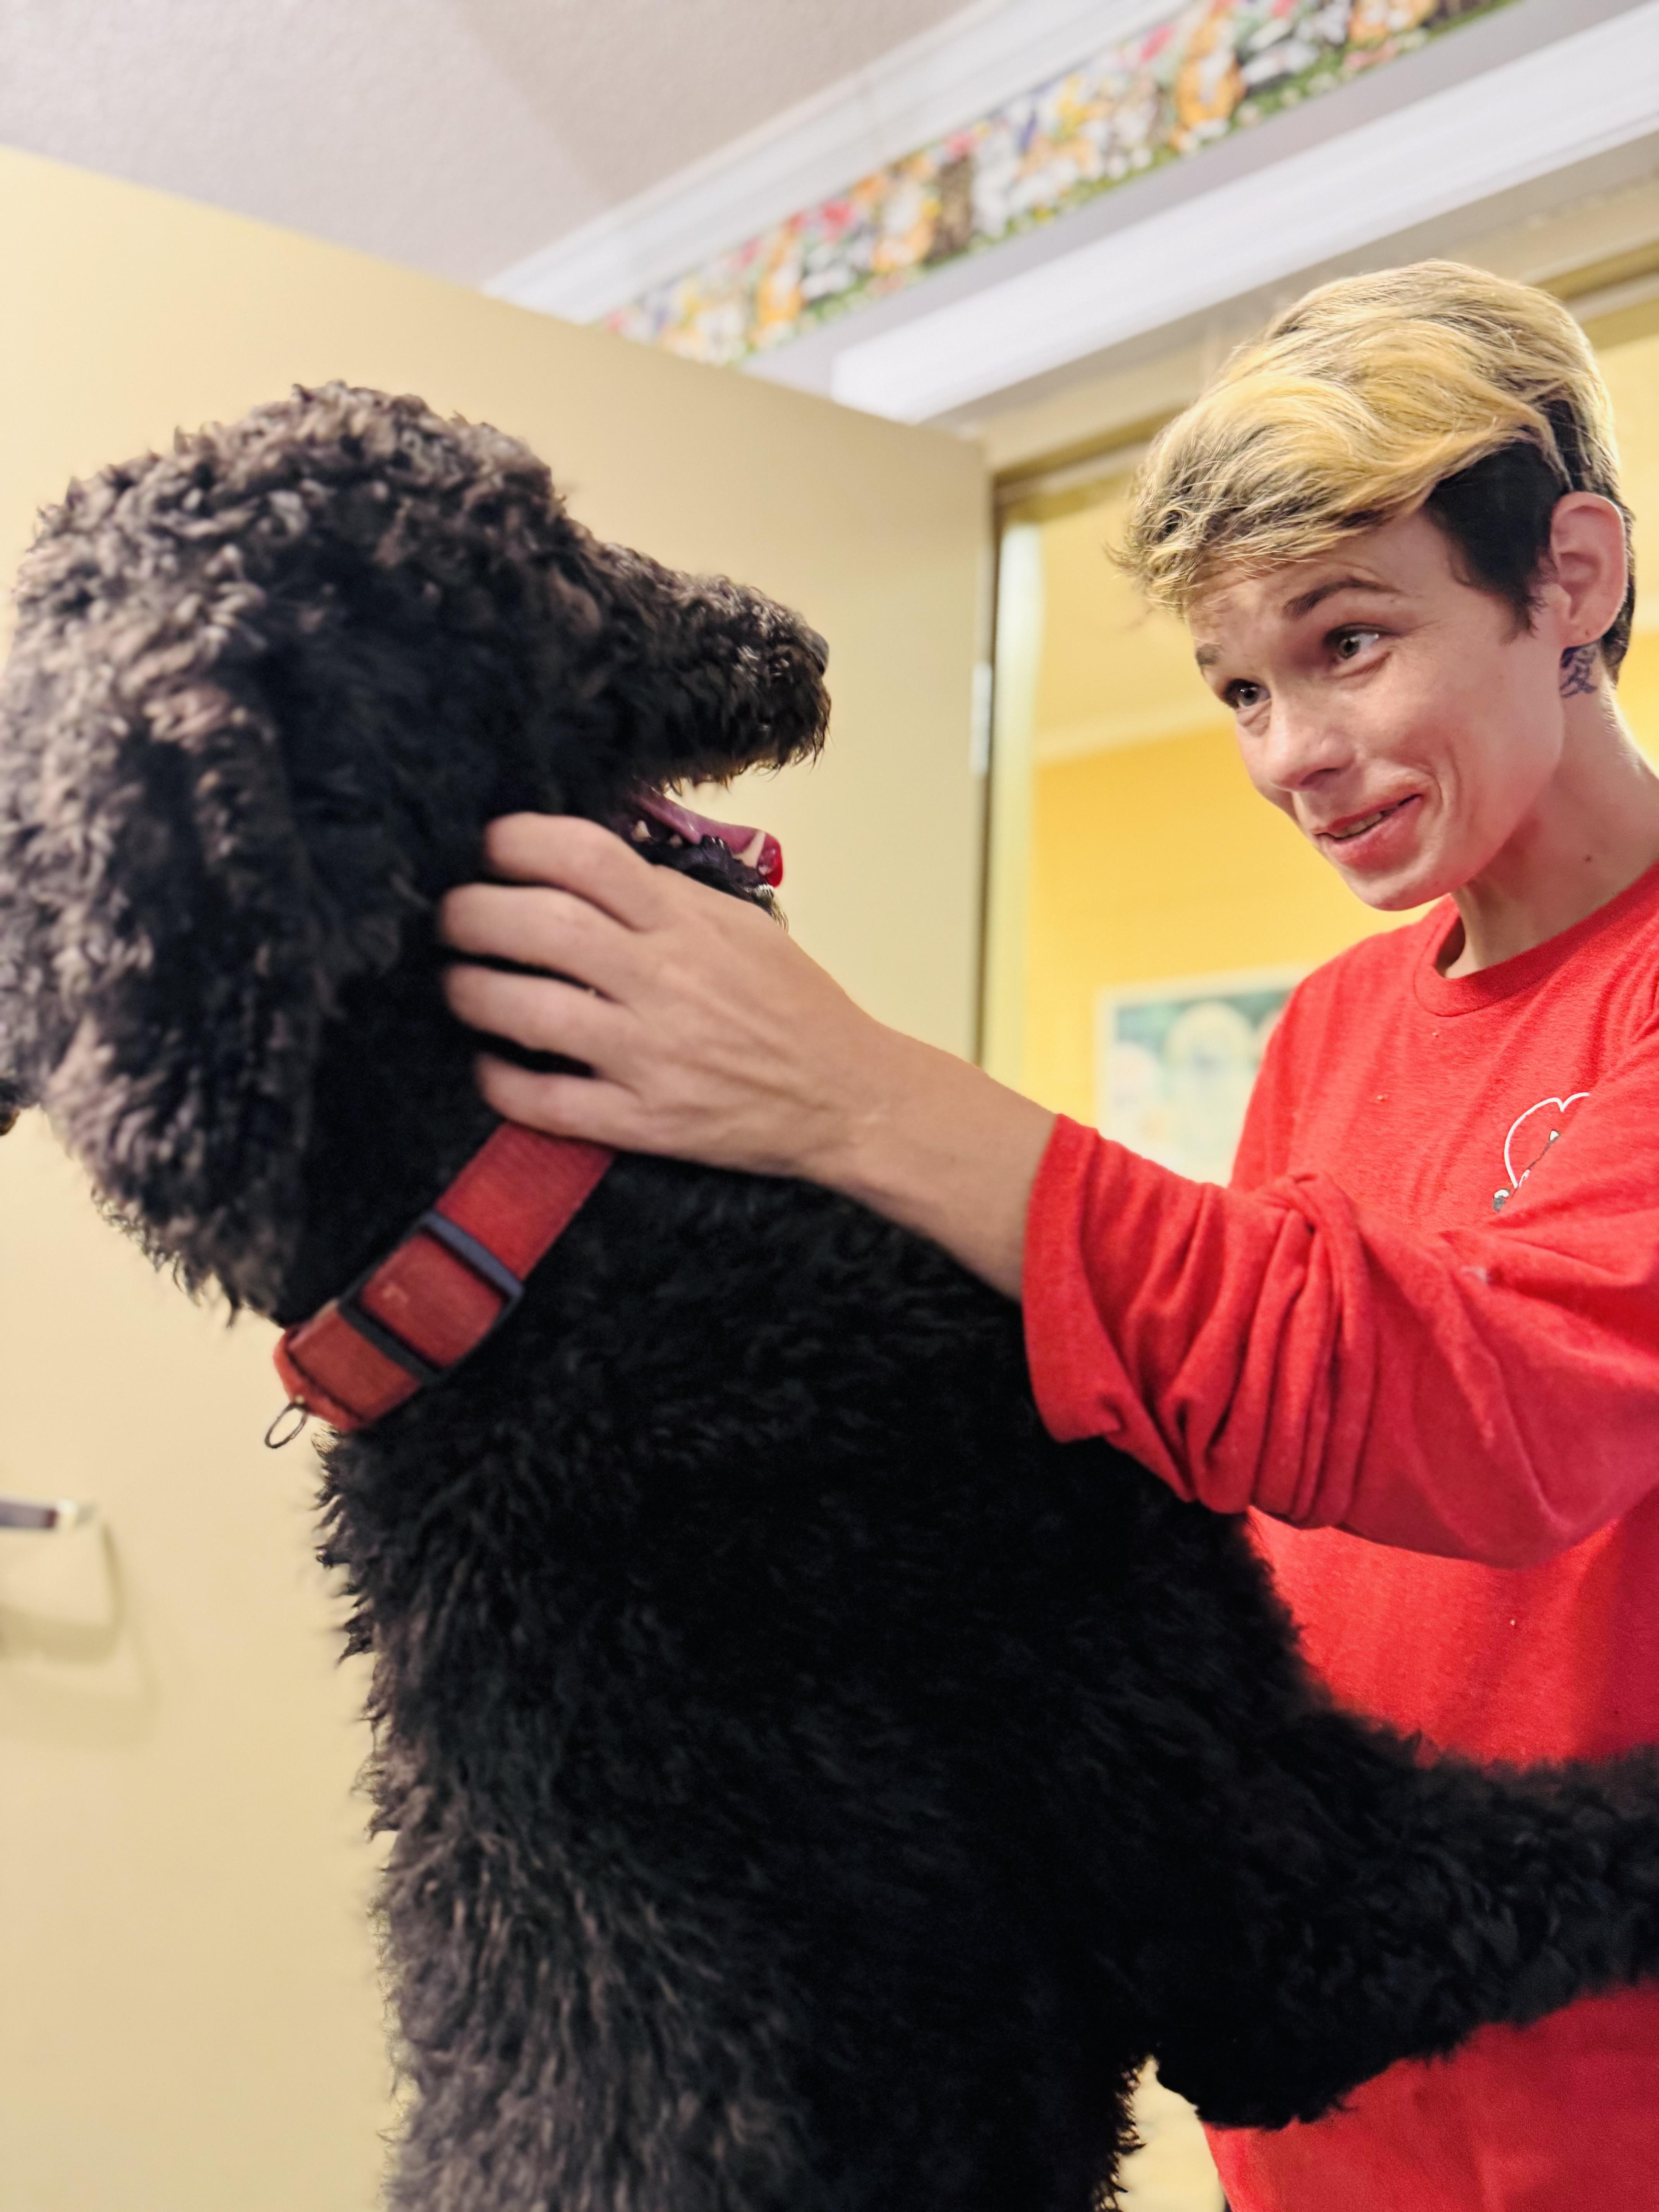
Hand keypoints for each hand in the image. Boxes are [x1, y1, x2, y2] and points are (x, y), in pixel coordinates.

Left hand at [440, 815, 1053, 1295]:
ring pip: (531, 1011)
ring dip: (472, 992)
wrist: (848, 1098)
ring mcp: (653, 1056)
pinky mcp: (646, 1123)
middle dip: (473, 913)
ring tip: (457, 983)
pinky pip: (548, 1101)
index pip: (589, 857)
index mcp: (689, 924)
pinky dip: (502, 1080)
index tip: (489, 846)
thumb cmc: (791, 1005)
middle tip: (450, 916)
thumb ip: (666, 896)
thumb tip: (581, 863)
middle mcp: (666, 982)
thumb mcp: (741, 927)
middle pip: (544, 926)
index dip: (521, 840)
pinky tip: (488, 1064)